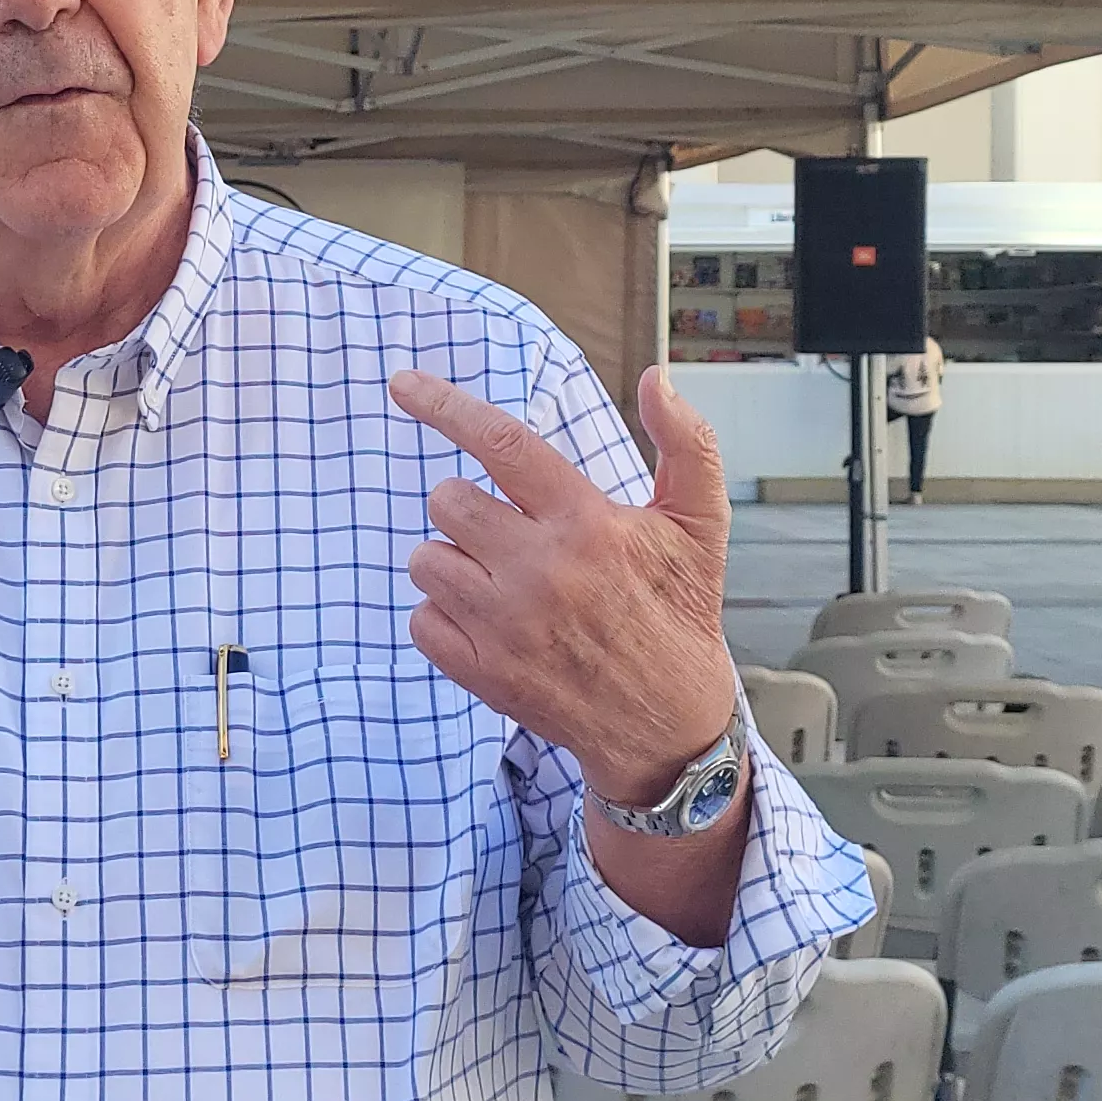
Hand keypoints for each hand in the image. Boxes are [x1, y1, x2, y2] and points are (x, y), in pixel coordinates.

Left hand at [392, 367, 738, 801]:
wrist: (668, 723)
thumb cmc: (679, 610)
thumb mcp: (699, 525)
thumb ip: (686, 443)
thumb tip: (659, 377)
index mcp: (587, 523)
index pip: (502, 445)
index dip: (445, 406)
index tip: (402, 384)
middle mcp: (541, 571)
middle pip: (448, 500)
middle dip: (468, 507)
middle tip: (509, 532)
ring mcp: (506, 627)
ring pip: (426, 559)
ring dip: (454, 561)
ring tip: (503, 579)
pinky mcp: (483, 673)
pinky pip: (422, 618)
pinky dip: (444, 615)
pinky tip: (490, 622)